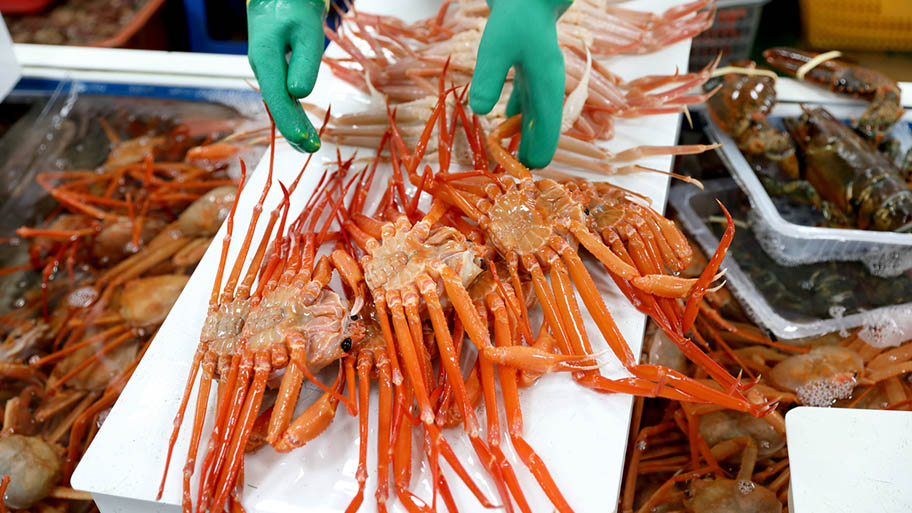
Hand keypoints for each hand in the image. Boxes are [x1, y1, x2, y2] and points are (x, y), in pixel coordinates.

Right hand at [247, 0, 327, 152]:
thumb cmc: (294, 7)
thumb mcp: (306, 32)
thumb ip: (305, 63)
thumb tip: (300, 94)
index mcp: (265, 57)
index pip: (277, 96)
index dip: (289, 121)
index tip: (302, 139)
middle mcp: (262, 66)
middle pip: (277, 105)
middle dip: (293, 129)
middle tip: (311, 149)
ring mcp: (267, 69)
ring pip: (280, 103)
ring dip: (294, 125)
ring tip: (309, 145)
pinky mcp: (275, 69)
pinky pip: (283, 96)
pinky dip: (293, 113)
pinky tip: (302, 128)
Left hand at [469, 0, 570, 168]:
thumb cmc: (515, 19)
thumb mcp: (496, 47)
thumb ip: (488, 78)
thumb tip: (479, 111)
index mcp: (547, 87)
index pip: (549, 132)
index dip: (538, 156)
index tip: (523, 174)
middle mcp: (549, 89)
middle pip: (544, 132)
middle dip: (528, 153)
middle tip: (510, 175)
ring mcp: (541, 82)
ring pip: (536, 120)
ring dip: (522, 138)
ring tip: (505, 158)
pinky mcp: (530, 74)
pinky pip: (527, 105)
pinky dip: (516, 120)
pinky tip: (503, 128)